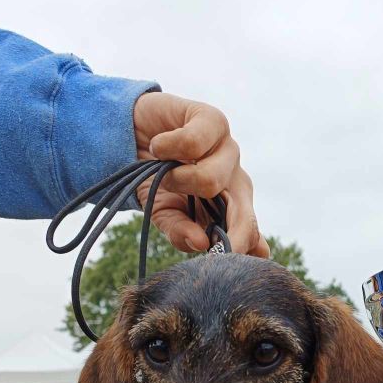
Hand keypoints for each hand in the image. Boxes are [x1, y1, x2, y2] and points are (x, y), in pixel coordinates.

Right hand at [132, 92, 268, 256]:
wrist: (131, 137)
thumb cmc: (155, 180)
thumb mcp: (163, 213)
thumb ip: (181, 232)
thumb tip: (201, 244)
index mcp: (232, 210)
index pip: (251, 236)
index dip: (239, 251)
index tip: (220, 261)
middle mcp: (237, 183)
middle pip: (246, 216)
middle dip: (226, 230)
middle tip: (200, 233)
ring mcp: (229, 151)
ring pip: (210, 179)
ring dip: (176, 180)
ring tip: (165, 173)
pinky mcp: (214, 121)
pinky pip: (193, 143)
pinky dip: (165, 148)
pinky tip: (159, 147)